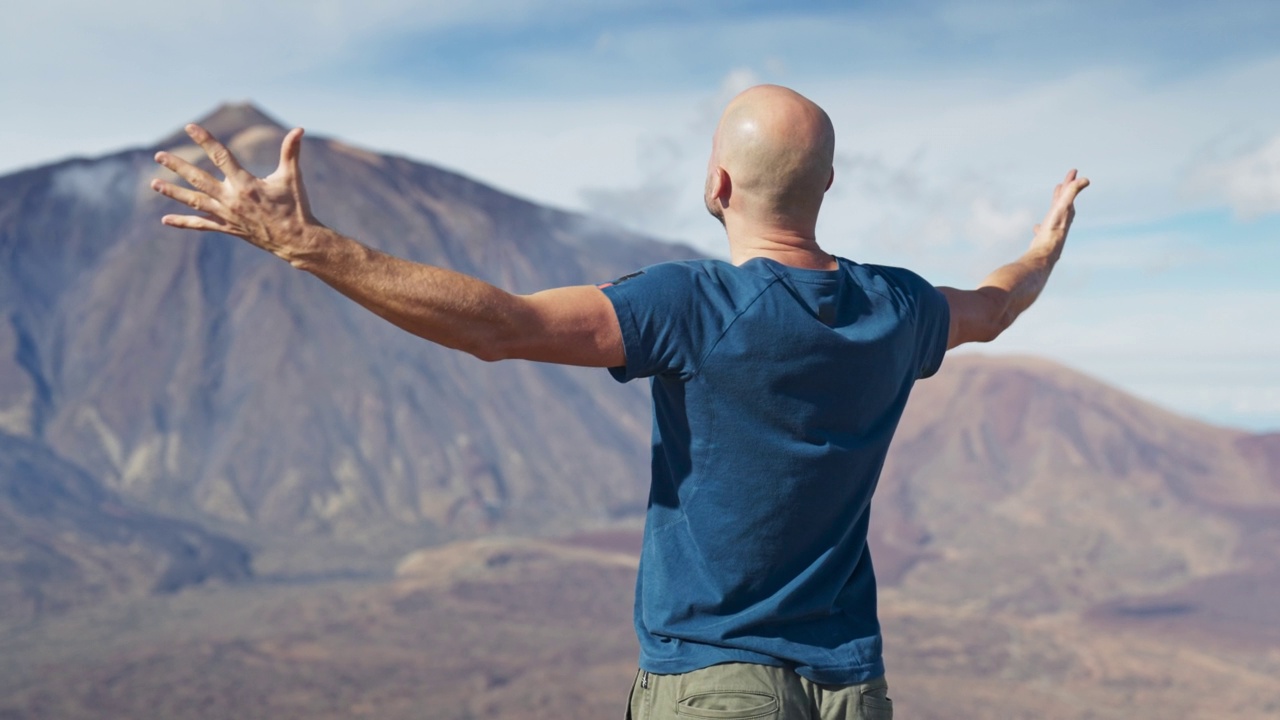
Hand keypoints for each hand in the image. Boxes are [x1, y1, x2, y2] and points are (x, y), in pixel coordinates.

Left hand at [151, 124, 317, 262]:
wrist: (296, 240)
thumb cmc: (295, 206)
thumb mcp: (292, 177)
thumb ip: (291, 152)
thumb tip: (299, 129)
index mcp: (246, 183)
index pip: (220, 156)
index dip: (204, 140)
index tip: (189, 127)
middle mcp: (231, 199)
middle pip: (198, 179)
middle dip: (177, 166)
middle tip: (159, 155)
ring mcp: (227, 215)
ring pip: (194, 201)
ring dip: (173, 192)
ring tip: (154, 183)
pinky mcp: (227, 228)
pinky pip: (201, 224)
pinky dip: (183, 222)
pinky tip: (166, 220)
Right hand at [1032, 168, 1089, 236]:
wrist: (1045, 252)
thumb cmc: (1053, 229)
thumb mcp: (1063, 208)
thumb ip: (1072, 192)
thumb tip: (1086, 180)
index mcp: (1067, 211)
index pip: (1070, 192)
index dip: (1071, 181)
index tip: (1074, 171)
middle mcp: (1062, 219)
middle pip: (1064, 202)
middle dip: (1064, 192)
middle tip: (1063, 183)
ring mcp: (1053, 228)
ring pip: (1054, 214)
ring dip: (1054, 206)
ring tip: (1054, 201)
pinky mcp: (1044, 237)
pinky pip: (1043, 228)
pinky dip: (1041, 225)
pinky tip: (1037, 227)